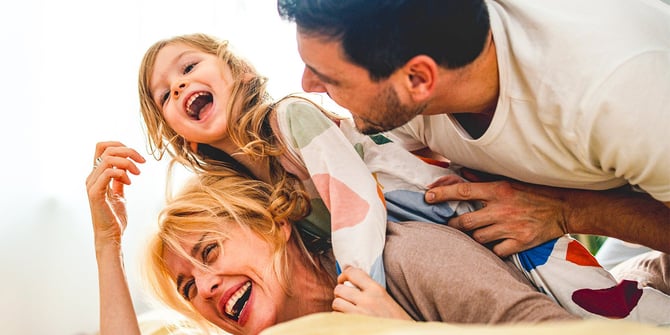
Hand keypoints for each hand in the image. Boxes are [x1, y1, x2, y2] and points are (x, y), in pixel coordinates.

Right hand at [86, 141, 145, 250]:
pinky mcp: (95, 193)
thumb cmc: (114, 217)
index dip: (120, 145)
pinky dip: (121, 174)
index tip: (137, 156)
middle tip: (142, 162)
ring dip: (127, 163)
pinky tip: (130, 183)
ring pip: (107, 159)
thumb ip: (119, 181)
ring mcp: (92, 185)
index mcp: (97, 175)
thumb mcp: (119, 194)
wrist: (111, 235)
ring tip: (137, 173)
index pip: (102, 147)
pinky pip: (107, 173)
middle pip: (106, 149)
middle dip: (128, 151)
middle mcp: (92, 177)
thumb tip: (125, 170)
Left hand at [332, 267, 411, 320]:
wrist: (401, 333)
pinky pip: (337, 317)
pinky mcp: (354, 325)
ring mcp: (359, 314)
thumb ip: (368, 287)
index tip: (343, 279)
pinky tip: (348, 319)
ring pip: (336, 303)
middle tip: (345, 296)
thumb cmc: (395, 318)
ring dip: (339, 306)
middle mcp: (367, 300)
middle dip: (340, 292)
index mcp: (376, 290)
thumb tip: (348, 274)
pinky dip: (339, 317)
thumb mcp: (385, 297)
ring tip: (346, 308)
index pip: (352, 272)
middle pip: (339, 288)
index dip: (344, 274)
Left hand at [425, 179, 568, 256]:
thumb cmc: (533, 192)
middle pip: (465, 221)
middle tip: (453, 223)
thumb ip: (483, 179)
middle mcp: (501, 209)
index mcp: (497, 190)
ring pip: (478, 238)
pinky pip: (496, 251)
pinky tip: (497, 243)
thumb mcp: (508, 180)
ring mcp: (510, 227)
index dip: (442, 193)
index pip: (463, 191)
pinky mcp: (520, 243)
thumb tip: (460, 173)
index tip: (427, 196)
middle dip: (454, 224)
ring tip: (480, 231)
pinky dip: (493, 249)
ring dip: (475, 236)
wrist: (564, 207)